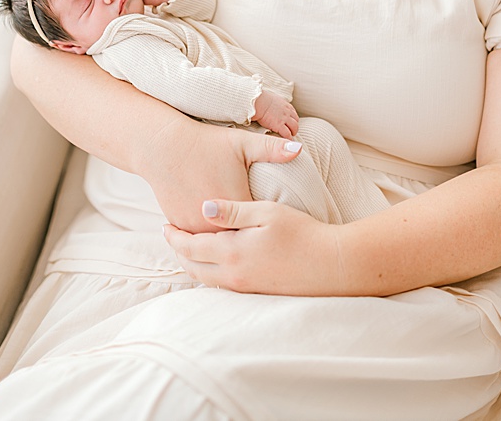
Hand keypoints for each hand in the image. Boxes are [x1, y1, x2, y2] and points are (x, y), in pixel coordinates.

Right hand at [140, 120, 303, 233]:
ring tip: (245, 253)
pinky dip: (208, 239)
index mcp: (237, 205)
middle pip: (241, 241)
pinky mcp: (180, 224)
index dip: (271, 231)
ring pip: (217, 245)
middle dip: (252, 244)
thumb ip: (272, 149)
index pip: (262, 229)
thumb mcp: (241, 142)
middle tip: (267, 249)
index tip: (281, 235)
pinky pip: (198, 239)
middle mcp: (215, 221)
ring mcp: (195, 225)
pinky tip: (219, 243)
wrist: (161, 146)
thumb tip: (300, 148)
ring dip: (229, 247)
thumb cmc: (204, 143)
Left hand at [164, 198, 350, 294]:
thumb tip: (202, 207)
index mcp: (231, 252)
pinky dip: (211, 274)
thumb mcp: (267, 212)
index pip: (189, 247)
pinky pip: (223, 286)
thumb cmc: (303, 233)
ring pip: (206, 279)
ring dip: (194, 265)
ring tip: (189, 250)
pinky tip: (215, 264)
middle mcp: (234, 274)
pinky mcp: (259, 293)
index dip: (173, 236)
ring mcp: (246, 287)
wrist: (336, 265)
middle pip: (192, 267)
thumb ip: (232, 210)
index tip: (165, 226)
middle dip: (178, 252)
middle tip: (171, 237)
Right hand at [251, 89, 300, 138]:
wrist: (257, 101)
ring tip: (290, 136)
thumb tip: (269, 104)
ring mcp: (284, 119)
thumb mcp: (271, 99)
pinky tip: (286, 139)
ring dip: (292, 132)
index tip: (290, 123)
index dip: (292, 119)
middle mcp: (287, 112)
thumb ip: (274, 103)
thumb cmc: (260, 99)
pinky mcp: (279, 125)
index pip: (293, 114)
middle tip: (292, 131)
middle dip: (294, 127)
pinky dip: (288, 137)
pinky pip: (287, 133)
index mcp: (285, 105)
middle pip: (296, 121)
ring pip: (294, 128)